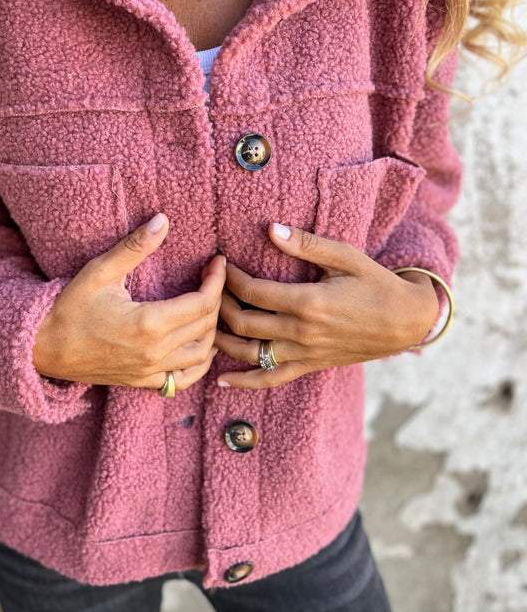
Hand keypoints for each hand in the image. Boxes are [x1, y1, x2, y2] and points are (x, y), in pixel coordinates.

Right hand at [33, 212, 225, 392]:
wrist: (42, 348)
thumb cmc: (69, 308)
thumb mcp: (100, 271)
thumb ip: (134, 247)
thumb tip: (162, 221)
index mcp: (149, 324)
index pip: (202, 302)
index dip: (216, 280)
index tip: (218, 262)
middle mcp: (155, 352)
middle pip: (206, 326)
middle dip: (217, 299)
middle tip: (213, 277)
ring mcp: (150, 372)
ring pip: (201, 354)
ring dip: (212, 330)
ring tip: (209, 307)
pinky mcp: (143, 382)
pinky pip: (184, 379)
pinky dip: (199, 363)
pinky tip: (200, 346)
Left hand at [214, 222, 439, 388]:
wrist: (406, 322)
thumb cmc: (376, 284)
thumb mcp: (346, 257)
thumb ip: (306, 244)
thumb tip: (270, 229)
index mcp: (308, 302)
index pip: (253, 291)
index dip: (230, 277)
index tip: (219, 262)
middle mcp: (302, 332)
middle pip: (243, 322)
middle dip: (219, 303)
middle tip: (208, 287)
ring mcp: (304, 354)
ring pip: (249, 354)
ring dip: (222, 339)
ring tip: (204, 323)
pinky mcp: (309, 366)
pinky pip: (271, 380)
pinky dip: (244, 383)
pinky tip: (221, 380)